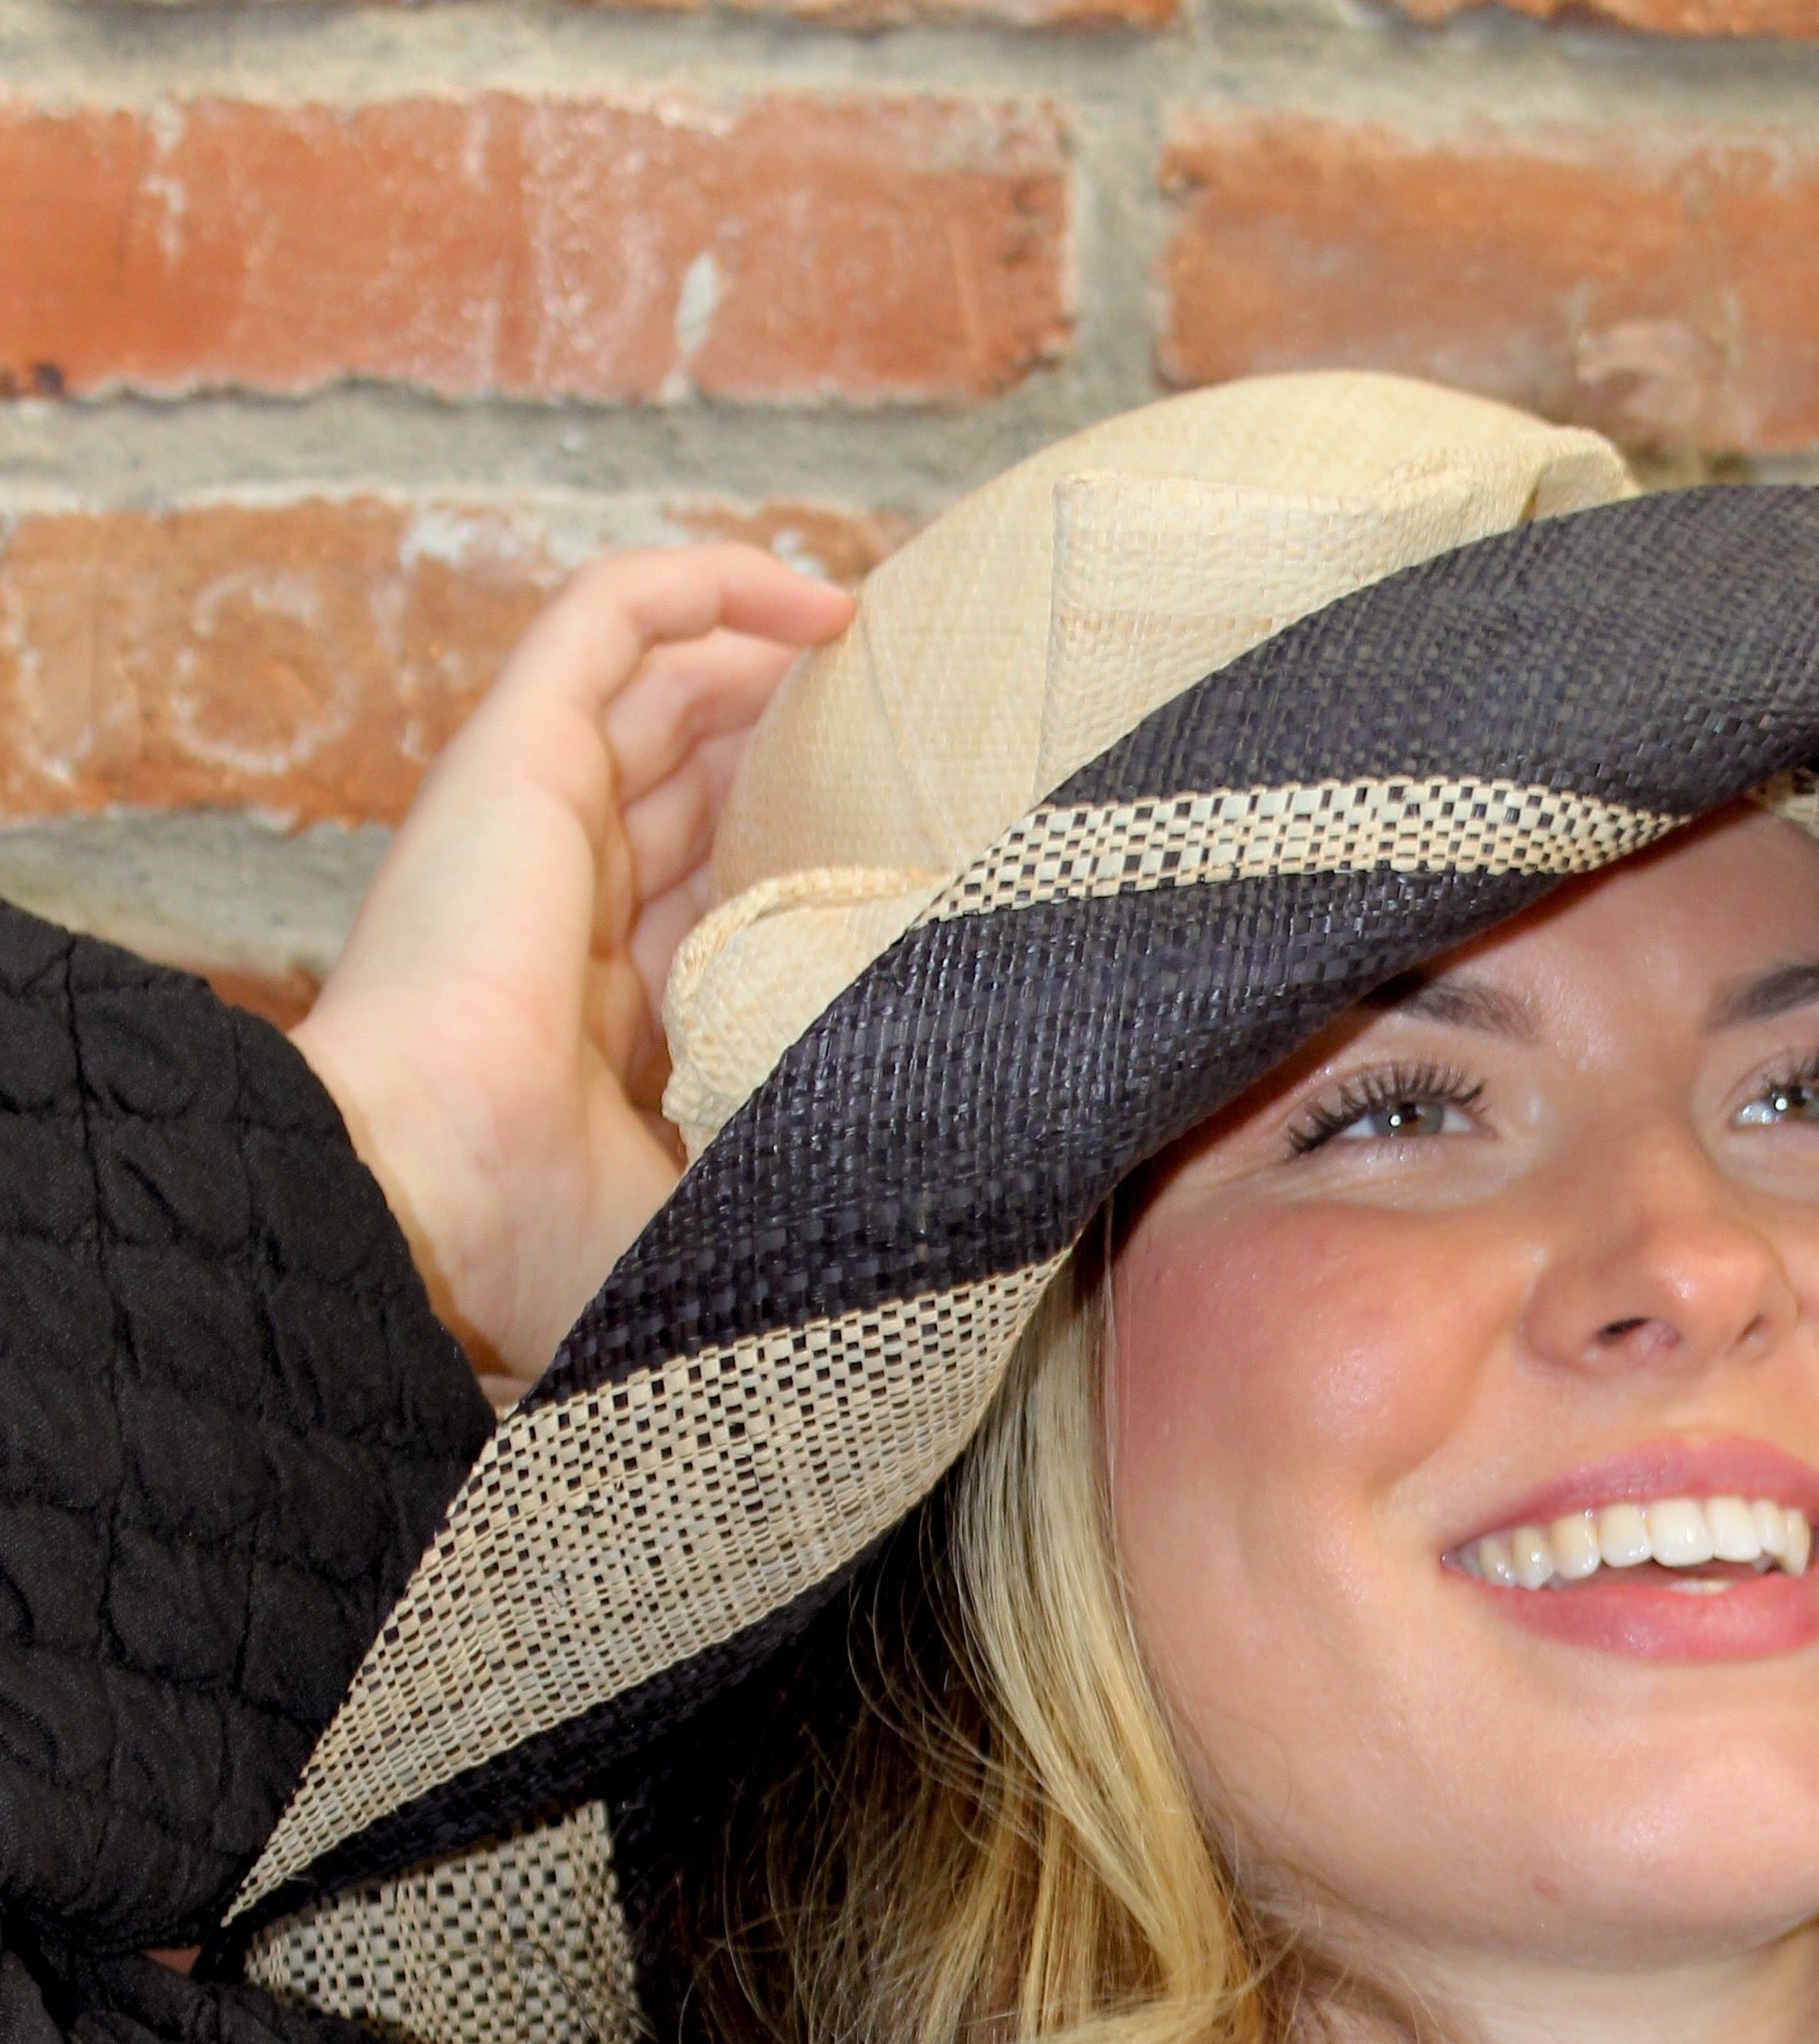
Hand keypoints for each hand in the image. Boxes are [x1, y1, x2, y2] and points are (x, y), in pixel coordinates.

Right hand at [294, 544, 857, 1386]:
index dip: (805, 870)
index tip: (918, 871)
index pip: (712, 906)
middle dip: (801, 759)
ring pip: (665, 690)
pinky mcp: (514, 752)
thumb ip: (803, 1171)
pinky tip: (825, 603)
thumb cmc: (553, 1243)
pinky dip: (708, 589)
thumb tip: (946, 1182)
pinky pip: (610, 618)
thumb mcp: (722, 1211)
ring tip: (890, 666)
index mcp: (602, 1021)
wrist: (436, 1202)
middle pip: (696, 788)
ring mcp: (538, 822)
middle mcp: (567, 910)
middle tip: (923, 755)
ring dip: (773, 668)